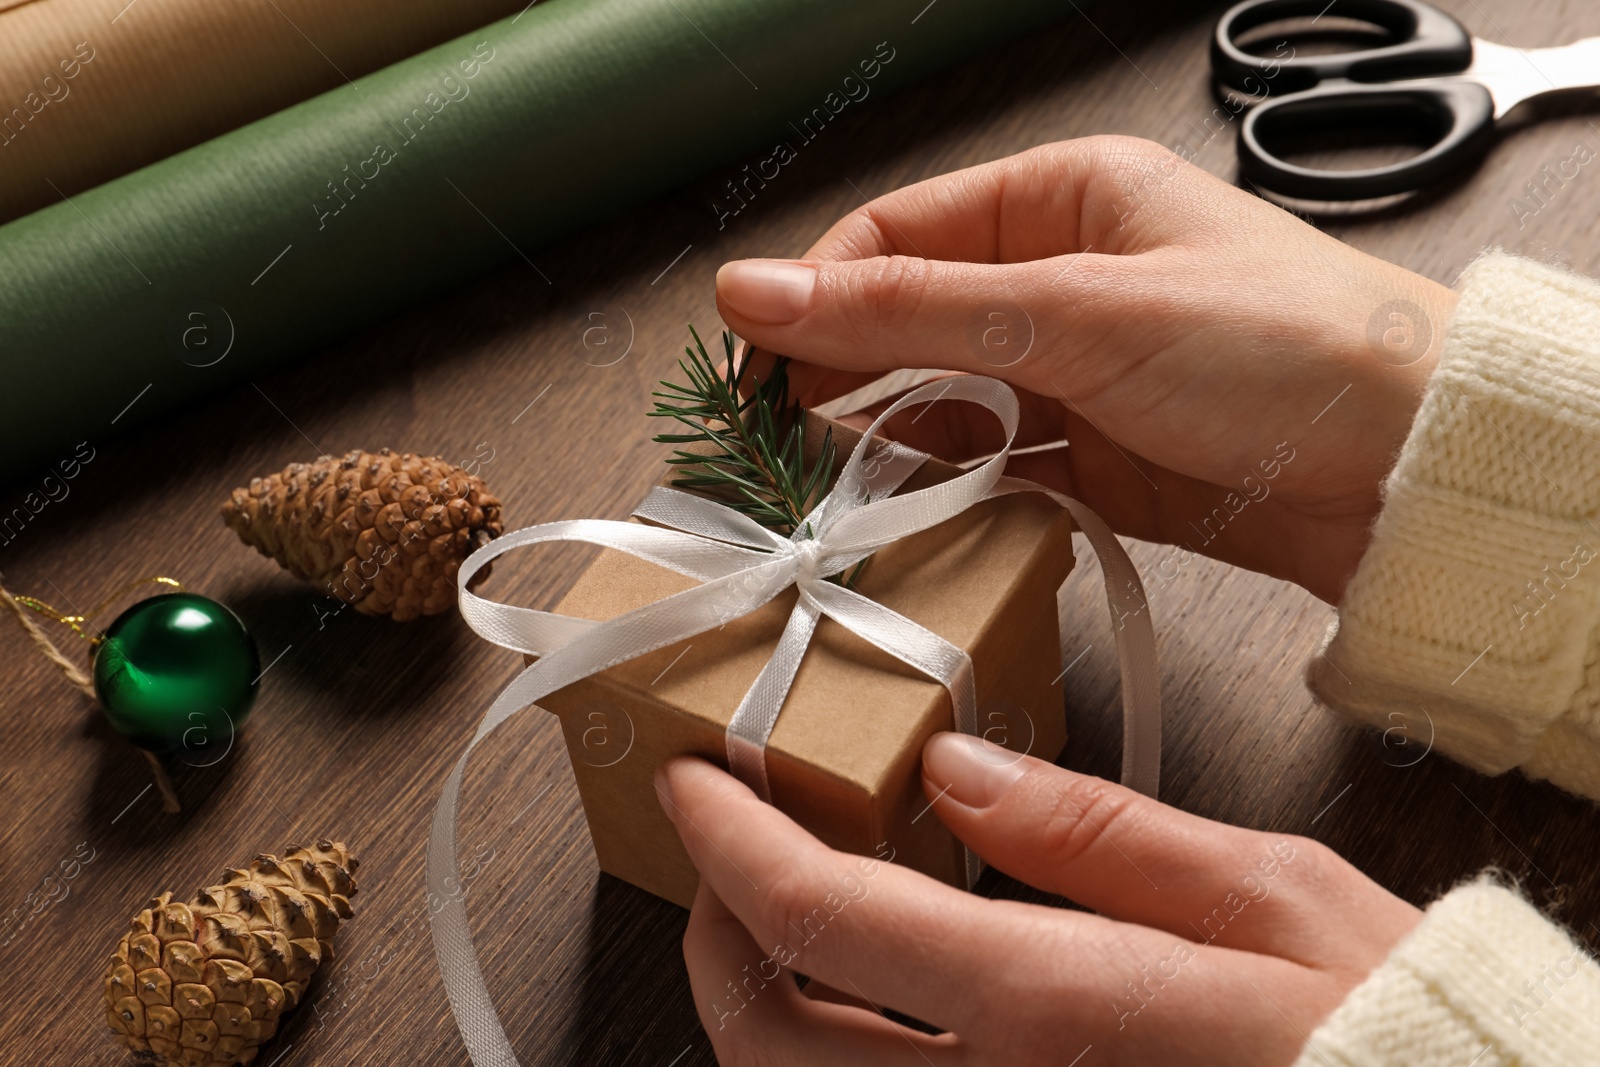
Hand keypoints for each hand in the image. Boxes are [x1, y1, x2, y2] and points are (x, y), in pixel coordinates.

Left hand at [657, 735, 1419, 1064]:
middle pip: (769, 1038)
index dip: (730, 840)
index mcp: (1055, 1006)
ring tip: (767, 921)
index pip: (825, 918)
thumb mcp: (1261, 891)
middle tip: (716, 856)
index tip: (695, 780)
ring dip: (754, 1008)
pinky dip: (827, 1060)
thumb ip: (1093, 831)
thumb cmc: (1376, 1027)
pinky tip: (859, 1006)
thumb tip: (956, 766)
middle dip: (711, 937)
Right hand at [714, 136, 1456, 603]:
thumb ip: (909, 311)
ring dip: (888, 441)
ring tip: (829, 485)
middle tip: (775, 439)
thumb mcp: (1075, 312)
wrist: (1409, 470)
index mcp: (1064, 198)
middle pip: (911, 320)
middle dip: (841, 375)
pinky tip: (910, 511)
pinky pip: (992, 466)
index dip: (815, 295)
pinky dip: (948, 491)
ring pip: (944, 400)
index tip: (751, 362)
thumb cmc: (1285, 347)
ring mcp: (1079, 373)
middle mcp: (1065, 279)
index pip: (897, 234)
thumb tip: (758, 288)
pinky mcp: (1097, 456)